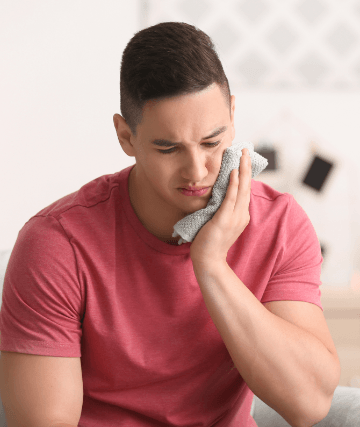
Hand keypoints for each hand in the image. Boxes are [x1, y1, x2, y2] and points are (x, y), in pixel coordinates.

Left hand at [190, 148, 251, 264]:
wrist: (208, 260)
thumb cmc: (210, 241)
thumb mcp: (219, 222)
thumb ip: (222, 209)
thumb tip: (218, 195)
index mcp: (241, 215)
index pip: (244, 190)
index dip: (245, 174)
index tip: (243, 159)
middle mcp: (241, 215)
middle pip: (246, 186)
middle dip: (246, 166)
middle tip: (245, 150)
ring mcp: (234, 218)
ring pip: (241, 189)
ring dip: (242, 170)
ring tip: (242, 155)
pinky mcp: (224, 220)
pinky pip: (230, 199)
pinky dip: (233, 185)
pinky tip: (234, 172)